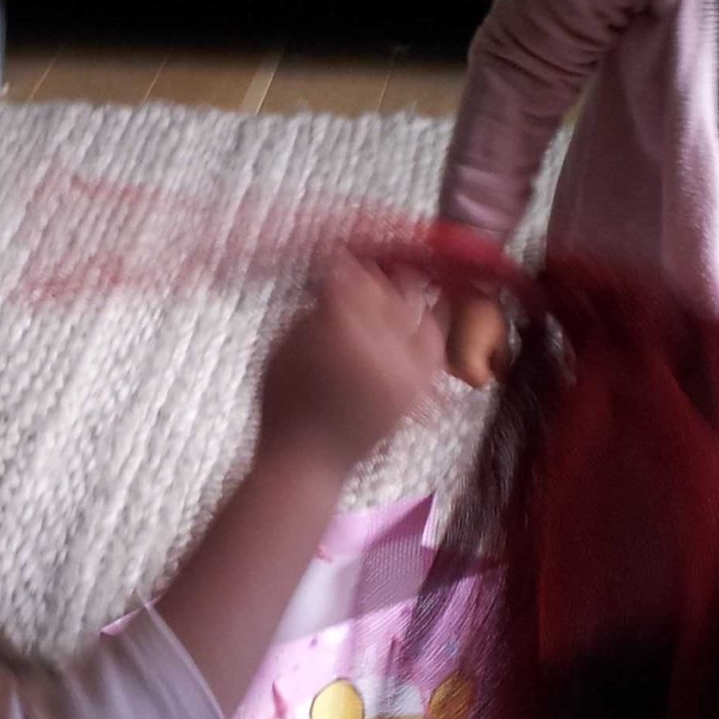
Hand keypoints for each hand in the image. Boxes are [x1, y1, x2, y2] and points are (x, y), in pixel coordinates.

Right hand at [257, 255, 446, 476]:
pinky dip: (424, 320)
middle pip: (386, 286)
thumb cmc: (285, 405)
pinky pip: (433, 338)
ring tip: (382, 288)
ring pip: (413, 307)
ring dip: (398, 291)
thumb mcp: (286, 346)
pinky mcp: (420, 383)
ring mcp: (407, 365)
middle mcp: (383, 345)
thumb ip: (317, 306)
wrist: (310, 463)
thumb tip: (341, 270)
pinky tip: (412, 314)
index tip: (335, 255)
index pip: (351, 276)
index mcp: (341, 331)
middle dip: (371, 273)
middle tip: (358, 269)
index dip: (343, 261)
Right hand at [445, 291, 510, 386]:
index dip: (491, 369)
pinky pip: (448, 353)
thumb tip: (502, 376)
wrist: (458, 286)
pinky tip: (459, 331)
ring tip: (472, 334)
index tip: (494, 354)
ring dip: (465, 356)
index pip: (483, 382)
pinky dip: (455, 347)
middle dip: (477, 364)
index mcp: (468, 370)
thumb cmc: (484, 312)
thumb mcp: (502, 339)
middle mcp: (450, 368)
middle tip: (485, 342)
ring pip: (457, 365)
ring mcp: (439, 357)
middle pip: (467, 375)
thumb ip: (503, 362)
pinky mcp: (432, 344)